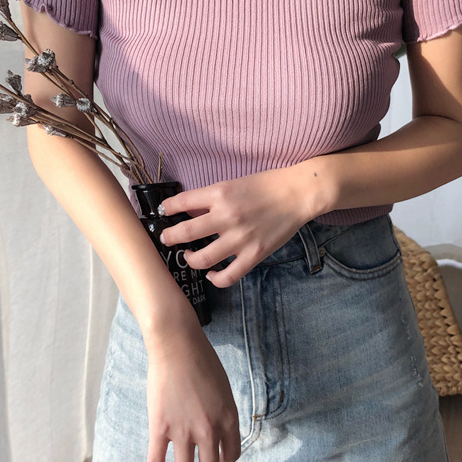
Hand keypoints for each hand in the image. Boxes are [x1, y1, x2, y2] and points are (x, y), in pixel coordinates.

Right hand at [146, 325, 240, 461]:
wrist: (177, 346)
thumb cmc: (201, 361)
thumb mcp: (223, 389)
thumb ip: (222, 413)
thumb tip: (216, 434)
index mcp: (228, 418)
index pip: (232, 455)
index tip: (215, 460)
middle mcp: (209, 429)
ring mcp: (184, 430)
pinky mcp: (160, 428)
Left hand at [158, 166, 320, 286]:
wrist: (298, 193)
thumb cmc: (267, 185)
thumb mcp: (234, 183)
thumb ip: (211, 199)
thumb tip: (189, 211)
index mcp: (220, 194)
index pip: (182, 202)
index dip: (167, 209)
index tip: (163, 213)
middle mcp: (227, 216)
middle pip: (185, 233)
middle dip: (169, 237)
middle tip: (166, 239)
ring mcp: (240, 238)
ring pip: (202, 259)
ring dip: (189, 259)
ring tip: (187, 256)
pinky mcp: (254, 254)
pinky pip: (228, 276)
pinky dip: (215, 279)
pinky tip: (211, 274)